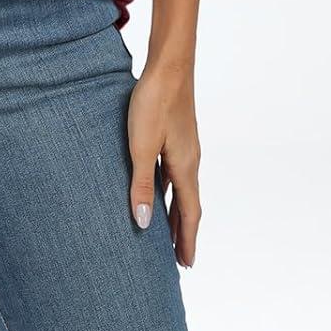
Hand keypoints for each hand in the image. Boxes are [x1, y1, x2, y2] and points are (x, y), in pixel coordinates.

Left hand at [126, 58, 200, 266]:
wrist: (169, 65)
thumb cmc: (155, 103)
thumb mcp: (142, 147)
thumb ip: (141, 184)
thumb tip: (142, 224)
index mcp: (184, 167)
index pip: (189, 214)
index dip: (187, 240)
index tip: (186, 265)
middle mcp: (189, 160)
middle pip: (188, 204)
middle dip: (183, 231)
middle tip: (178, 258)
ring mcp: (184, 146)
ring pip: (181, 188)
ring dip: (175, 210)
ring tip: (167, 230)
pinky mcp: (176, 134)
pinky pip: (174, 171)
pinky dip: (169, 188)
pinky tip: (157, 186)